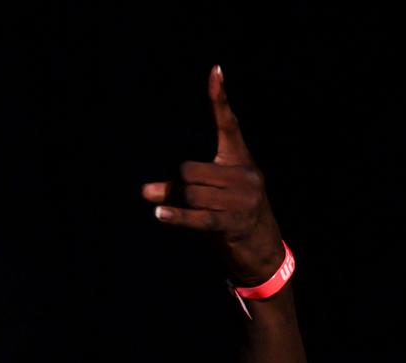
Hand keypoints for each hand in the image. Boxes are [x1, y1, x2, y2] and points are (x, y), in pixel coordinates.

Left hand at [141, 65, 285, 286]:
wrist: (261, 248)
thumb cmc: (229, 214)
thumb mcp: (208, 195)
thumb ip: (179, 189)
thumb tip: (144, 191)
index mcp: (240, 159)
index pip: (228, 123)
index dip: (219, 99)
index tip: (214, 70)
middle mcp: (245, 174)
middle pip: (192, 170)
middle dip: (177, 184)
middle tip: (171, 195)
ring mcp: (243, 200)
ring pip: (192, 193)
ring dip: (175, 203)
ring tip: (167, 210)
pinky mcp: (234, 223)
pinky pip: (199, 217)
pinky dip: (177, 216)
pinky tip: (159, 214)